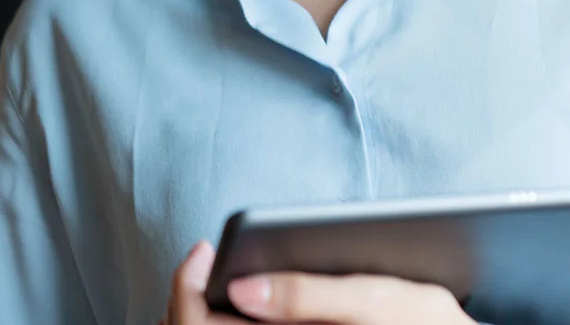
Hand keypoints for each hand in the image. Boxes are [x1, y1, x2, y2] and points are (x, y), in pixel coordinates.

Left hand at [161, 240, 476, 324]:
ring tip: (226, 278)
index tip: (202, 251)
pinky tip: (255, 304)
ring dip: (212, 314)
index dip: (187, 289)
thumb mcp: (382, 302)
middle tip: (206, 261)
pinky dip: (236, 324)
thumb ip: (310, 296)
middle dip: (193, 299)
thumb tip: (243, 287)